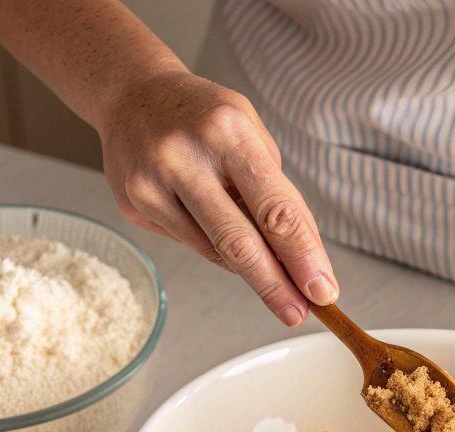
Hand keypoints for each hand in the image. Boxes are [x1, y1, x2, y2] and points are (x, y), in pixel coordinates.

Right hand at [97, 69, 337, 326]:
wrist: (132, 94)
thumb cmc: (203, 118)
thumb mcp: (250, 134)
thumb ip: (276, 193)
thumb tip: (305, 257)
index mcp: (228, 131)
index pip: (274, 208)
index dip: (302, 256)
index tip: (322, 289)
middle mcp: (186, 156)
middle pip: (239, 242)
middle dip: (274, 285)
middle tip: (298, 313)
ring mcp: (154, 182)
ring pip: (214, 250)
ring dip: (251, 272)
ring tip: (274, 285)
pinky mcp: (135, 203)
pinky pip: (190, 244)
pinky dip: (216, 250)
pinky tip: (223, 237)